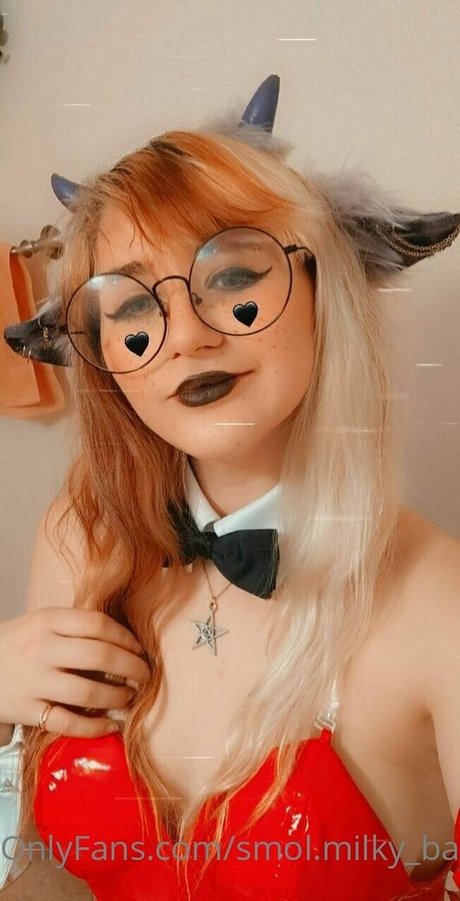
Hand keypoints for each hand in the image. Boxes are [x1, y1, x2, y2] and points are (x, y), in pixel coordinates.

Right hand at [0, 607, 150, 736]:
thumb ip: (73, 627)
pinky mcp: (27, 711)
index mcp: (47, 620)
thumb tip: (124, 640)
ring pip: (88, 693)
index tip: (139, 649)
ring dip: (118, 698)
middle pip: (100, 656)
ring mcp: (34, 681)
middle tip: (146, 675)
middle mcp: (41, 649)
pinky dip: (95, 728)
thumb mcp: (39, 623)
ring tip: (130, 698)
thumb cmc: (16, 644)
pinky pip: (68, 723)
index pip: (98, 624)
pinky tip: (111, 726)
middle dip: (133, 667)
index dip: (126, 637)